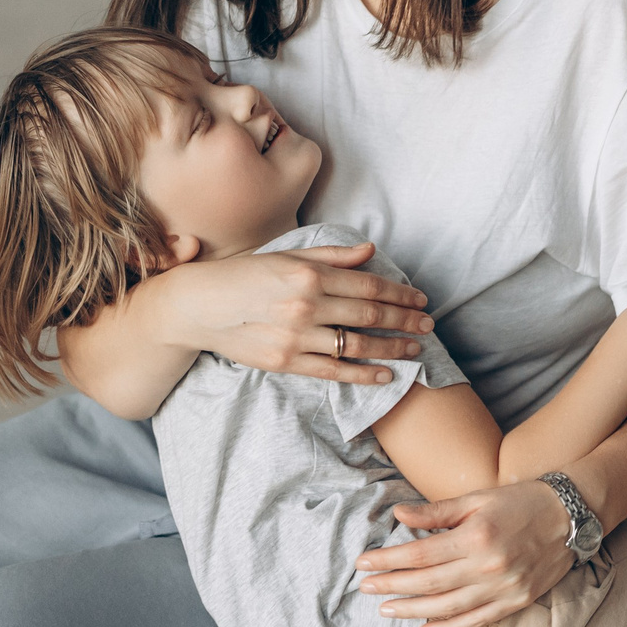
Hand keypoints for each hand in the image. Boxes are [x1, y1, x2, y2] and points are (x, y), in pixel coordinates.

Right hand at [158, 242, 433, 383]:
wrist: (197, 305)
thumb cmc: (244, 276)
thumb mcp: (287, 257)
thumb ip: (331, 257)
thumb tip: (370, 251)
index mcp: (308, 275)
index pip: (368, 286)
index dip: (400, 294)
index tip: (420, 299)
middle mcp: (306, 306)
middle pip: (370, 315)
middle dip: (405, 320)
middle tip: (429, 324)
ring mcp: (296, 337)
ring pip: (358, 345)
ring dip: (393, 348)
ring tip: (415, 349)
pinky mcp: (286, 362)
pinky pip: (334, 371)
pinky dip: (363, 375)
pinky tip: (386, 375)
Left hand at [356, 480, 578, 626]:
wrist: (573, 516)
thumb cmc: (523, 501)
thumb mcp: (479, 498)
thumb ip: (437, 511)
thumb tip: (398, 514)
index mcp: (476, 536)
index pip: (419, 554)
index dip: (387, 560)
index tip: (363, 563)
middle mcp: (488, 566)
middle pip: (428, 582)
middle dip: (391, 586)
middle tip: (365, 588)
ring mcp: (503, 588)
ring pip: (446, 607)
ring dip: (411, 610)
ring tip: (386, 610)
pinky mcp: (515, 602)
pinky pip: (474, 621)